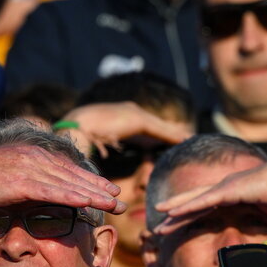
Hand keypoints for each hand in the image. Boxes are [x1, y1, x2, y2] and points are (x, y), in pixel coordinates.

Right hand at [0, 145, 125, 214]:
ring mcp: (29, 169)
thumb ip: (28, 182)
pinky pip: (52, 190)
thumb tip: (41, 195)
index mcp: (35, 157)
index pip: (70, 170)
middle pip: (76, 176)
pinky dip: (71, 196)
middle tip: (122, 201)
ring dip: (94, 194)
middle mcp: (36, 159)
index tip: (110, 191)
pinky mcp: (21, 181)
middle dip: (101, 189)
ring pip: (69, 183)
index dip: (93, 181)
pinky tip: (87, 202)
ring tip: (114, 204)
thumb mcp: (9, 176)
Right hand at [55, 102, 191, 156]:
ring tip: (189, 139)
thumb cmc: (81, 134)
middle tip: (186, 137)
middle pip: (155, 123)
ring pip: (160, 126)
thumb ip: (105, 145)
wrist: (77, 123)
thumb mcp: (97, 139)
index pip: (145, 124)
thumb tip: (106, 155)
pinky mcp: (138, 120)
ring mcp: (135, 113)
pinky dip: (173, 135)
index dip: (157, 132)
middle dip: (170, 131)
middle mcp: (130, 110)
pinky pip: (160, 130)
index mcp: (122, 115)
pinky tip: (184, 140)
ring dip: (175, 133)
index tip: (168, 137)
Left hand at [151, 157, 266, 235]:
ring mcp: (224, 187)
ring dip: (174, 211)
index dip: (191, 214)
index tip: (177, 223)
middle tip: (159, 226)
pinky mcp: (226, 190)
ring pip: (193, 202)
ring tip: (157, 218)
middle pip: (194, 203)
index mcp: (235, 192)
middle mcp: (226, 187)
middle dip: (176, 214)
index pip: (207, 205)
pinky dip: (184, 207)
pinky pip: (200, 201)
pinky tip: (169, 212)